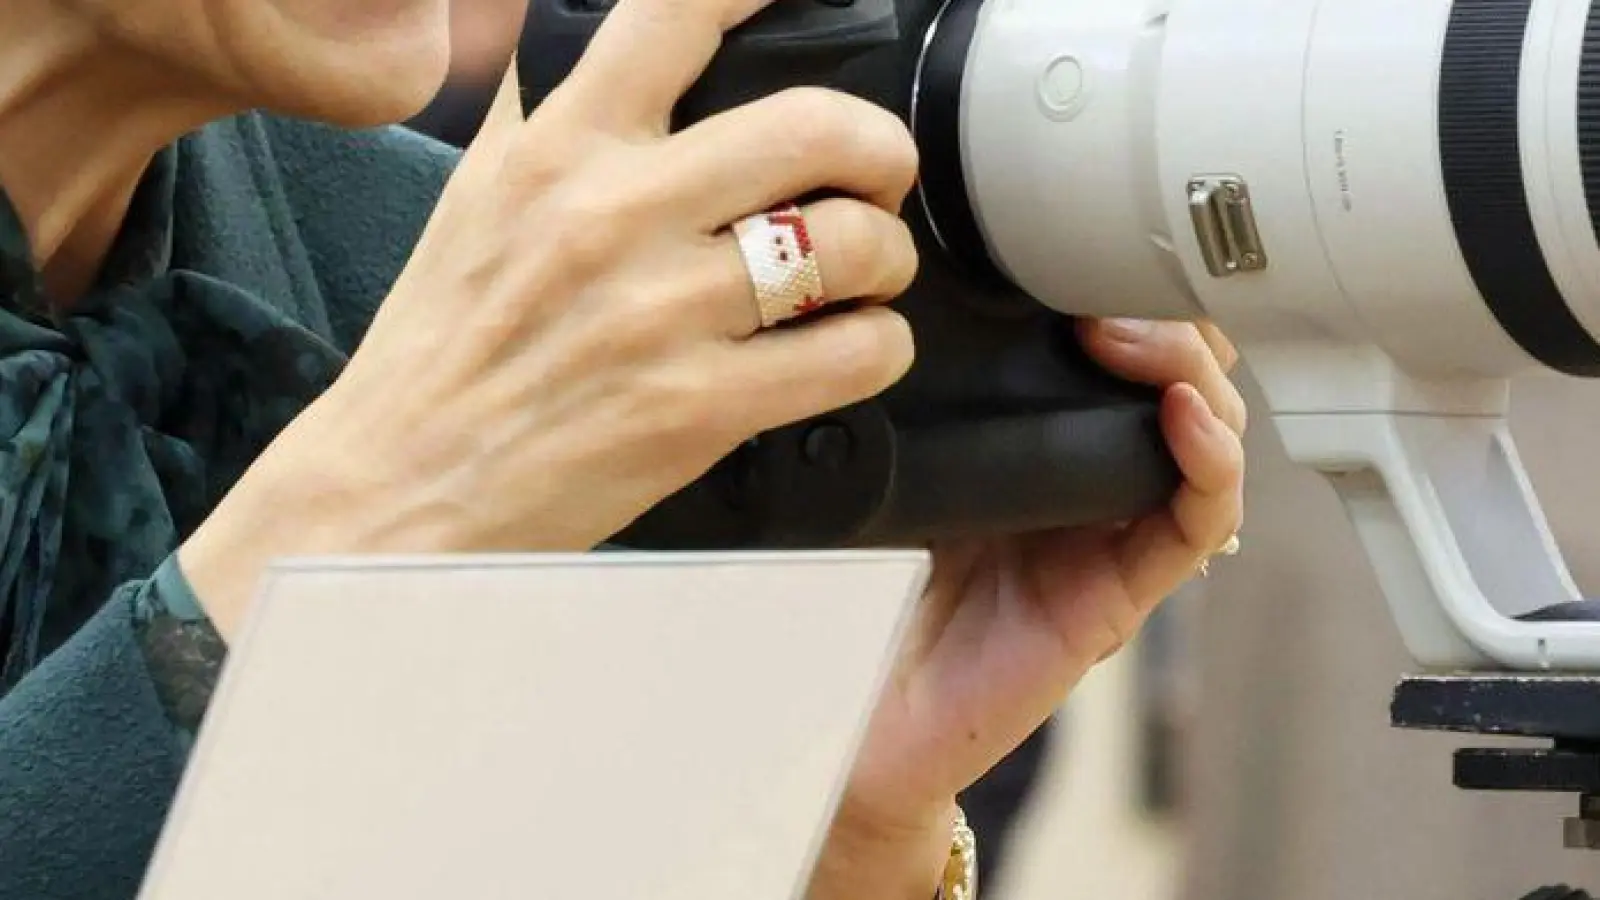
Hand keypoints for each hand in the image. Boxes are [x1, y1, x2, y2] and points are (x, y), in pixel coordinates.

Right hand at [180, 0, 921, 636]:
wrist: (400, 489)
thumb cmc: (444, 348)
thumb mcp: (480, 197)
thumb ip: (550, 112)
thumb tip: (603, 43)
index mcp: (559, 148)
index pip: (677, 15)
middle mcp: (614, 215)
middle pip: (814, 126)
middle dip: (878, 149)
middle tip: (875, 177)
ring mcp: (661, 315)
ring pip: (854, 244)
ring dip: (886, 258)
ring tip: (867, 275)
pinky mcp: (698, 408)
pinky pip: (853, 354)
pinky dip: (878, 346)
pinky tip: (851, 346)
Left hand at [812, 320, 1245, 899]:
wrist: (868, 716)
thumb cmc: (873, 593)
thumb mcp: (890, 464)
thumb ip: (909, 395)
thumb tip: (891, 294)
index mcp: (1036, 438)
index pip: (1113, 339)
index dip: (1116, 288)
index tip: (1070, 248)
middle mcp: (1089, 477)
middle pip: (1176, 367)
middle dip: (1161, 312)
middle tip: (1105, 288)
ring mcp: (1114, 530)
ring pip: (1206, 427)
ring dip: (1189, 370)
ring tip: (1135, 338)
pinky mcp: (1123, 590)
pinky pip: (1198, 518)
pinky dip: (1209, 461)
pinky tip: (1182, 415)